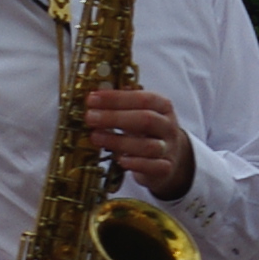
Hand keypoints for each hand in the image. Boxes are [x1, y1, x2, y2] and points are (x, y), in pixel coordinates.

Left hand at [86, 86, 194, 200]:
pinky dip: (136, 164)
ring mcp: (168, 149)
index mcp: (163, 106)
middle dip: (115, 118)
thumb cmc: (147, 131)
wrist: (168, 157)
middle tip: (90, 117)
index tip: (92, 99)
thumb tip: (98, 90)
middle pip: (146, 119)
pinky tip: (119, 160)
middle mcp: (168, 126)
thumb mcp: (139, 112)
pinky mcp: (166, 169)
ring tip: (95, 137)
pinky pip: (153, 167)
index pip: (143, 99)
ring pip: (148, 145)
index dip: (117, 98)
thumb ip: (122, 102)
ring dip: (119, 141)